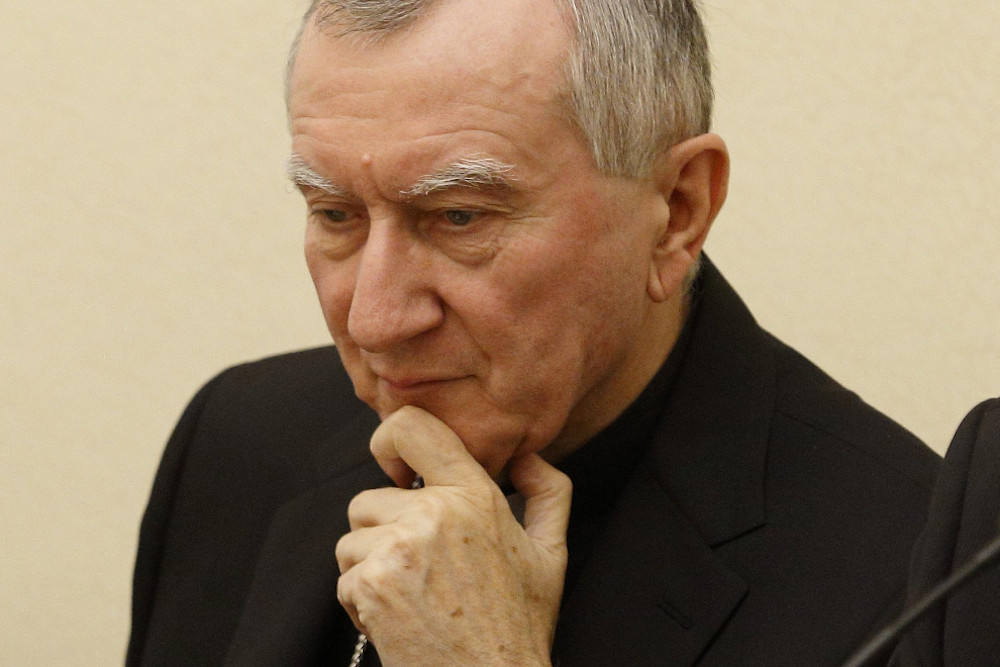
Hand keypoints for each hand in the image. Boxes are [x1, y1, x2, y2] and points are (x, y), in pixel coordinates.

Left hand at [335, 406, 571, 665]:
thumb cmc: (518, 624)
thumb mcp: (552, 553)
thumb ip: (548, 492)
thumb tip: (525, 457)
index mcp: (475, 497)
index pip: (414, 428)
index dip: (388, 438)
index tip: (393, 466)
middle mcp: (433, 514)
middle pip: (369, 498)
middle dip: (383, 532)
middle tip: (419, 568)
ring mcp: (398, 549)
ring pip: (352, 539)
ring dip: (369, 566)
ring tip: (410, 595)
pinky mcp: (370, 585)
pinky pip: (344, 577)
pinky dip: (362, 601)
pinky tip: (398, 618)